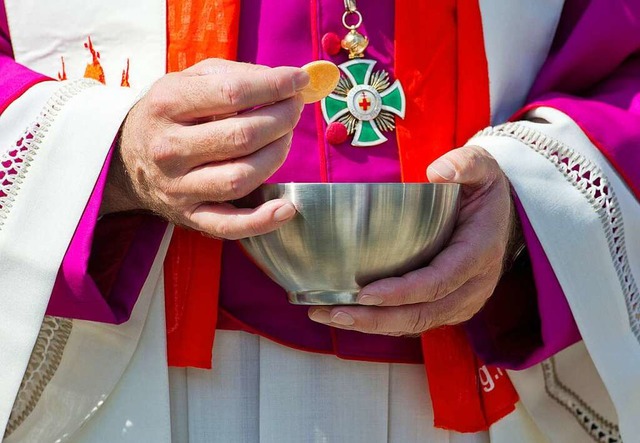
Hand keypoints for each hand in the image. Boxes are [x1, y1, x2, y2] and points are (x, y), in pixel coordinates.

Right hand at [102, 59, 308, 239]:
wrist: (125, 158)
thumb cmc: (169, 114)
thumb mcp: (188, 80)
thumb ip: (234, 74)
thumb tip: (286, 82)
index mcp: (167, 105)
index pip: (230, 93)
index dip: (273, 87)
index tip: (298, 82)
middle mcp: (169, 148)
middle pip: (241, 137)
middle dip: (280, 120)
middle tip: (293, 109)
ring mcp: (178, 187)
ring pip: (240, 178)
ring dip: (276, 157)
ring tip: (284, 139)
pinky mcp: (189, 215)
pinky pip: (229, 226)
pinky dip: (261, 221)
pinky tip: (286, 208)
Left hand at [308, 146, 515, 335]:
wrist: (503, 215)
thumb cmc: (483, 190)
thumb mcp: (482, 166)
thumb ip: (465, 163)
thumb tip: (438, 172)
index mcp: (479, 252)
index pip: (439, 281)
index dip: (402, 292)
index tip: (365, 293)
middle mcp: (474, 285)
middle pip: (423, 313)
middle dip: (377, 318)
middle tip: (335, 312)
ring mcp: (463, 301)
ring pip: (417, 323)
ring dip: (373, 325)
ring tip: (330, 316)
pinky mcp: (450, 307)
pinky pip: (417, 322)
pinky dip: (383, 323)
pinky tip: (350, 316)